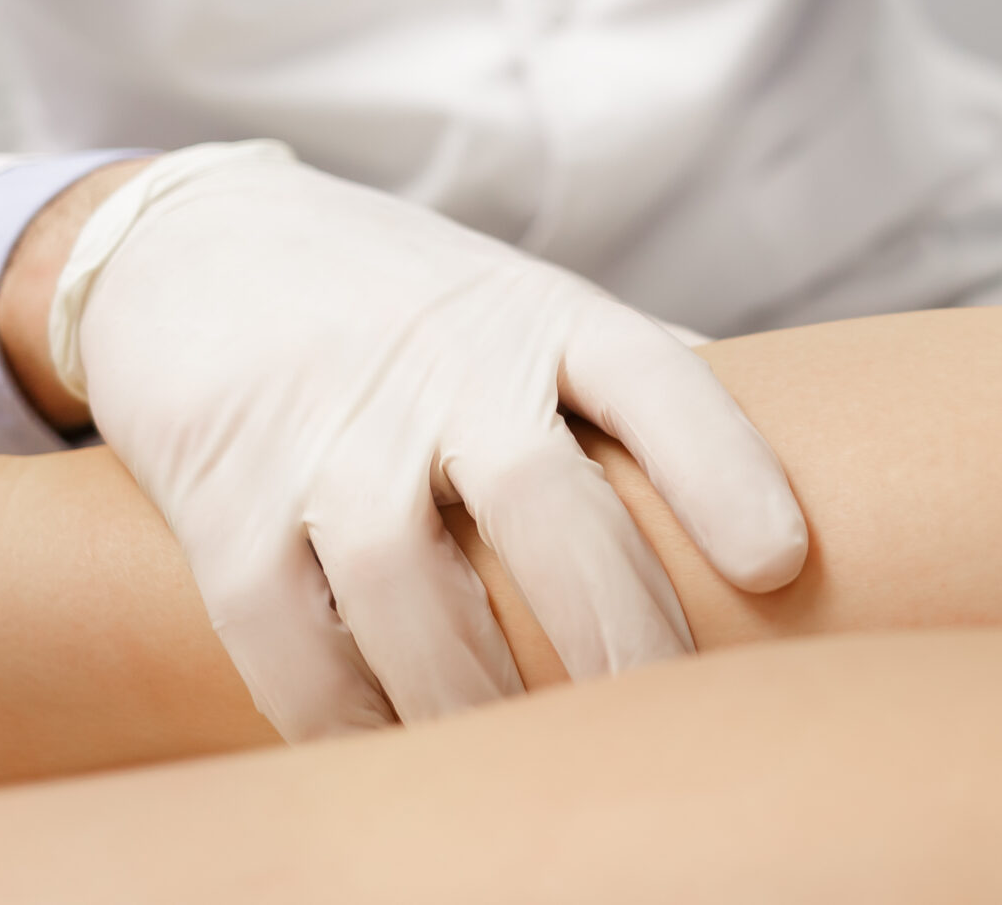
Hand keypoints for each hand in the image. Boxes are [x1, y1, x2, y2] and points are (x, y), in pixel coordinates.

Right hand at [24, 143, 806, 739]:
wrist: (195, 240)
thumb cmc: (407, 303)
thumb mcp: (528, 306)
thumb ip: (638, 380)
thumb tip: (806, 450)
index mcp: (542, 317)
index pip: (651, 379)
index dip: (721, 466)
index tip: (780, 561)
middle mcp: (442, 367)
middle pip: (543, 499)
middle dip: (613, 621)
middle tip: (663, 708)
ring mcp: (327, 429)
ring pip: (409, 582)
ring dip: (475, 693)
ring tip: (531, 760)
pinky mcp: (223, 495)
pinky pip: (284, 630)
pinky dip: (342, 711)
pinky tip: (394, 753)